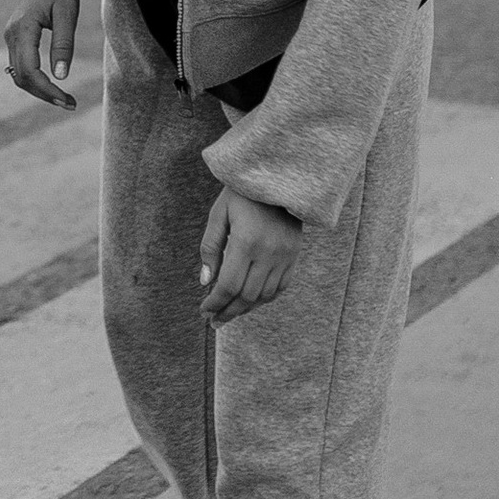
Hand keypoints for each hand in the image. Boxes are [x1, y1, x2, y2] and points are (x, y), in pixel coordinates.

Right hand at [4, 0, 83, 109]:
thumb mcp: (67, 13)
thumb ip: (63, 44)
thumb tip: (61, 77)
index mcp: (23, 29)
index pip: (29, 70)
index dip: (47, 90)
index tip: (67, 100)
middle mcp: (12, 35)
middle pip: (22, 77)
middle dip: (44, 94)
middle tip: (70, 104)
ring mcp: (11, 37)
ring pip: (19, 74)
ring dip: (39, 90)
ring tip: (64, 98)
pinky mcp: (16, 38)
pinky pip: (21, 66)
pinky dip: (35, 80)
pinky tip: (52, 85)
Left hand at [199, 184, 299, 322]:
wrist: (278, 178)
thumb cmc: (241, 194)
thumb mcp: (218, 215)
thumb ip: (210, 248)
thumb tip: (205, 282)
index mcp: (246, 241)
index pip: (229, 285)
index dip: (215, 303)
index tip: (204, 311)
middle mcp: (268, 253)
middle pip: (247, 296)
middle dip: (228, 312)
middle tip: (214, 320)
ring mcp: (285, 256)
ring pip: (265, 296)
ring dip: (245, 308)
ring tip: (229, 313)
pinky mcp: (294, 256)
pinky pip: (280, 288)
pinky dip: (264, 299)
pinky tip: (250, 302)